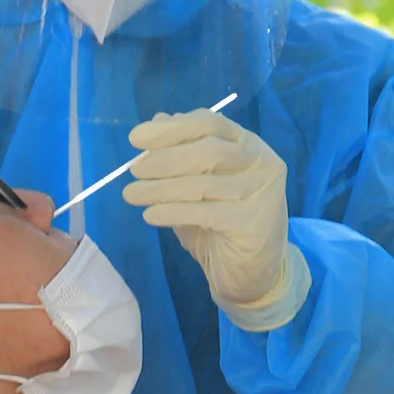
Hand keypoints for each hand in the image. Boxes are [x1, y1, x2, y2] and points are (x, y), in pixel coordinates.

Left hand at [123, 107, 310, 331]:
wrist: (251, 272)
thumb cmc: (222, 224)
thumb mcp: (199, 184)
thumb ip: (183, 153)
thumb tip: (157, 120)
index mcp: (248, 144)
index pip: (210, 123)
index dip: (171, 129)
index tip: (137, 139)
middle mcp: (261, 163)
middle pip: (208, 151)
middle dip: (164, 159)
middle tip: (134, 171)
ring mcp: (261, 193)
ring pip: (203, 184)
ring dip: (160, 188)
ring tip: (131, 195)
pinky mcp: (254, 223)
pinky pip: (206, 213)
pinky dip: (173, 212)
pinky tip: (151, 215)